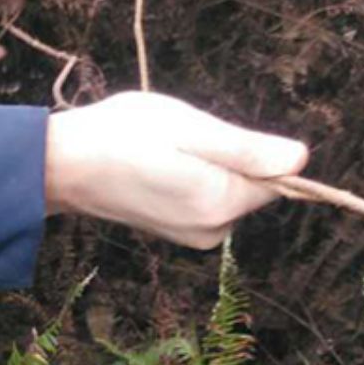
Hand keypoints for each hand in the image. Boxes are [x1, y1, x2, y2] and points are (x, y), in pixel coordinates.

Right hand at [44, 92, 307, 247]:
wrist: (62, 165)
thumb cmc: (122, 136)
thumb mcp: (189, 129)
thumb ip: (247, 148)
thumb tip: (301, 160)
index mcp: (220, 204)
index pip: (276, 179)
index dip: (253, 150)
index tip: (212, 135)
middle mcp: (211, 230)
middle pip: (250, 186)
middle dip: (227, 156)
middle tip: (180, 138)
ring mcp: (192, 235)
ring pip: (226, 191)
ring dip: (207, 166)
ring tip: (163, 150)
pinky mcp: (175, 233)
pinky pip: (205, 200)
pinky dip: (191, 179)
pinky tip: (157, 166)